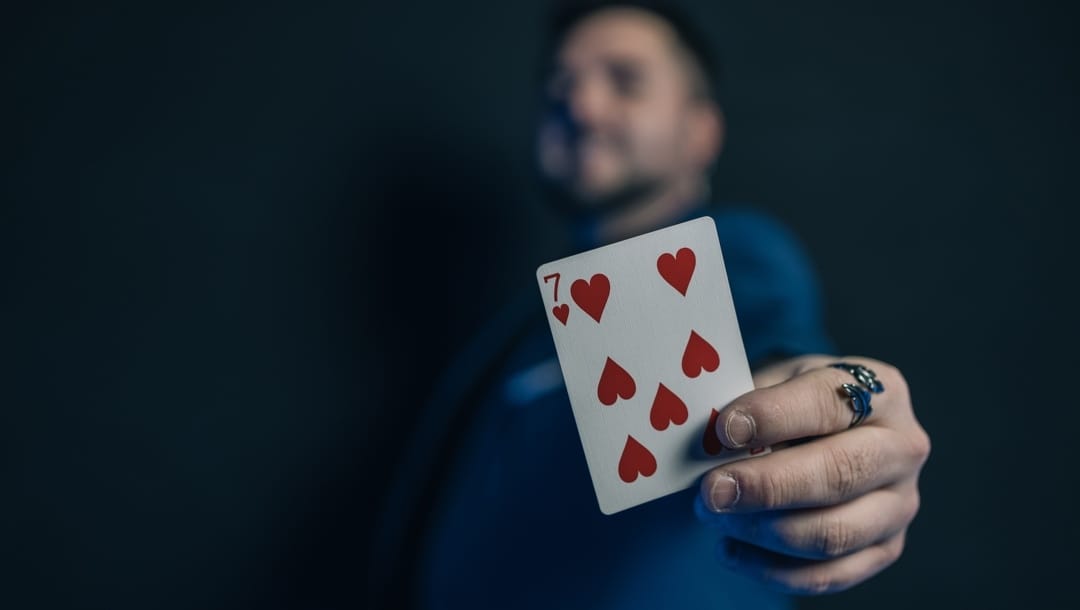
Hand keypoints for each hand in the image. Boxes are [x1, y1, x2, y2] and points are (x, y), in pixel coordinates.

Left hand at [695, 354, 929, 593]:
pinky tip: (729, 549)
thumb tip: (709, 441)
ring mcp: (900, 504)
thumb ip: (750, 403)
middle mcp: (902, 447)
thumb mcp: (777, 380)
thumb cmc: (794, 401)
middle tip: (711, 490)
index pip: (828, 402)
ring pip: (835, 532)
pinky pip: (830, 575)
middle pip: (840, 473)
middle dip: (768, 486)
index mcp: (880, 390)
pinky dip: (773, 569)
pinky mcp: (885, 548)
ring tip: (713, 516)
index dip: (773, 416)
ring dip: (764, 531)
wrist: (824, 430)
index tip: (724, 430)